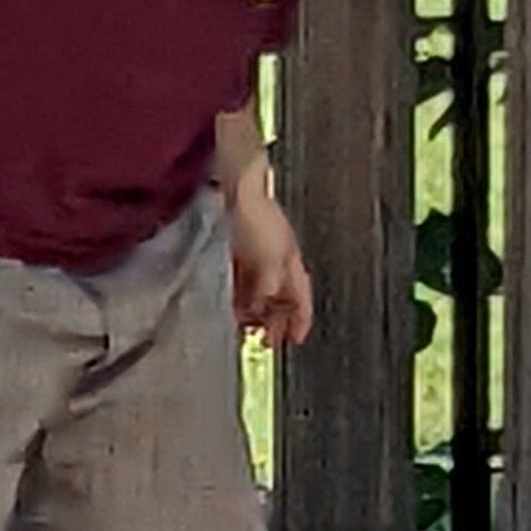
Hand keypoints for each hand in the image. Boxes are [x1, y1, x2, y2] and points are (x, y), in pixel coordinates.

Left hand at [228, 184, 314, 350]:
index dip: (302, 319)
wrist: (230, 189)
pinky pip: (236, 282)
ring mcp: (251, 253)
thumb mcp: (271, 262)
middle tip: (266, 341)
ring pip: (256, 291)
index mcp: (291, 259)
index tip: (297, 338)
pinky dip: (235, 298)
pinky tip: (227, 307)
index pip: (302, 297)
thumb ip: (269, 291)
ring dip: (253, 312)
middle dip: (275, 320)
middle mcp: (273, 257)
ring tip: (245, 330)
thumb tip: (261, 310)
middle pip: (278, 297)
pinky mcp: (229, 250)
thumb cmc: (256, 217)